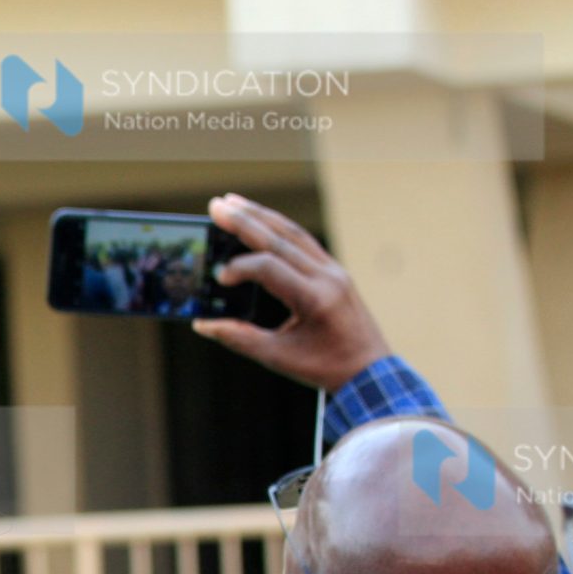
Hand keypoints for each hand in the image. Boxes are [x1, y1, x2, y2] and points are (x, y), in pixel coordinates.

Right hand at [191, 192, 391, 390]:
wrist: (369, 370)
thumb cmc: (324, 368)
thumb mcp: (278, 357)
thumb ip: (239, 337)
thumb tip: (203, 324)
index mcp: (315, 299)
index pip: (271, 268)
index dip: (240, 268)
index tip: (217, 277)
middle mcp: (328, 277)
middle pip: (281, 239)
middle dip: (246, 220)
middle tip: (216, 205)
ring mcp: (334, 270)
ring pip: (294, 233)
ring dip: (261, 216)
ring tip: (233, 203)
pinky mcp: (334, 270)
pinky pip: (304, 242)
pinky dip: (278, 229)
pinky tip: (259, 221)